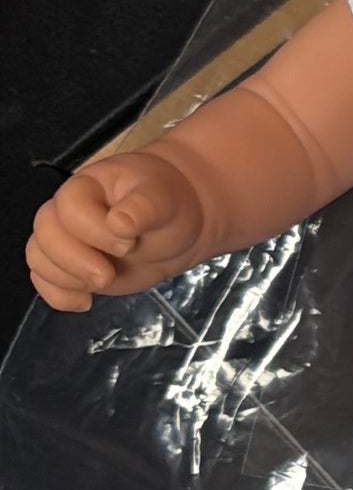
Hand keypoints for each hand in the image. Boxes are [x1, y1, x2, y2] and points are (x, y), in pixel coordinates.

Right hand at [26, 150, 204, 312]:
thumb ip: (144, 207)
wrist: (176, 228)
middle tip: (108, 276)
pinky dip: (60, 296)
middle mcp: (67, 211)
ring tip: (104, 282)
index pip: (70, 208)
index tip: (128, 244)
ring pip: (39, 258)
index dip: (93, 231)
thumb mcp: (164, 200)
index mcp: (88, 187)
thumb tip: (119, 223)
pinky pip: (45, 282)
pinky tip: (87, 301)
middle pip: (45, 234)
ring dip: (66, 279)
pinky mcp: (71, 267)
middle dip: (74, 261)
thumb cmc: (167, 206)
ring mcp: (67, 240)